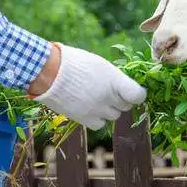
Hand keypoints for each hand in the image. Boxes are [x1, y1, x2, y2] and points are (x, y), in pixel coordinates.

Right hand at [31, 43, 146, 129]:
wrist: (48, 72)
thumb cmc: (75, 63)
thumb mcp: (100, 64)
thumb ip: (115, 79)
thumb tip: (124, 89)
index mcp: (114, 81)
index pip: (138, 95)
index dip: (138, 94)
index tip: (133, 92)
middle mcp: (108, 97)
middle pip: (126, 106)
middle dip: (121, 99)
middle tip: (109, 91)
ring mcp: (97, 110)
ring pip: (114, 116)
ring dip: (109, 108)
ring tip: (96, 97)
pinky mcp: (84, 119)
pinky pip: (100, 124)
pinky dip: (98, 118)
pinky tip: (90, 107)